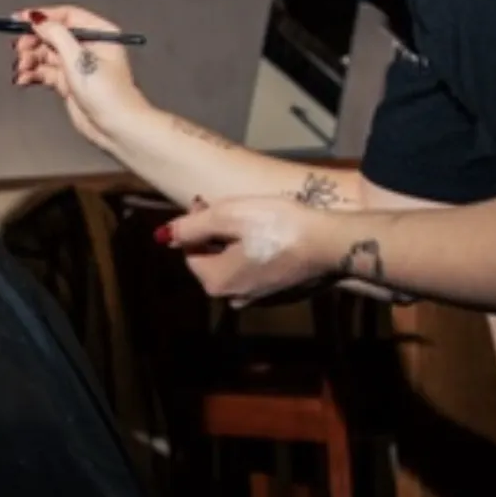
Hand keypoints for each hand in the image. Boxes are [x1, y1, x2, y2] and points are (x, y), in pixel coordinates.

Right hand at [11, 5, 149, 153]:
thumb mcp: (80, 59)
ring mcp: (78, 65)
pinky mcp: (69, 83)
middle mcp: (88, 47)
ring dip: (30, 59)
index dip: (43, 17)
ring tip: (22, 68)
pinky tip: (23, 79)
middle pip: (53, 35)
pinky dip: (33, 74)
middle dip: (34, 41)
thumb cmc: (108, 93)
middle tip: (19, 48)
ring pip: (46, 54)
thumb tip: (38, 19)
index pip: (67, 16)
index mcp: (99, 33)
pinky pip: (46, 72)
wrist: (115, 128)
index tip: (20, 19)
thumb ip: (57, 36)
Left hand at [158, 196, 338, 307]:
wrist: (331, 242)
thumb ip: (191, 227)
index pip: (189, 251)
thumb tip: (163, 237)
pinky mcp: (278, 290)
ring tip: (250, 216)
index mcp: (215, 281)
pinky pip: (253, 267)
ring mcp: (258, 297)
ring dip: (234, 239)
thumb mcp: (226, 216)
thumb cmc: (275, 225)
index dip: (195, 223)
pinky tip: (269, 232)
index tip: (207, 200)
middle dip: (214, 232)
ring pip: (232, 262)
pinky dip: (254, 250)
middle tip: (229, 206)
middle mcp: (233, 296)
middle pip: (210, 259)